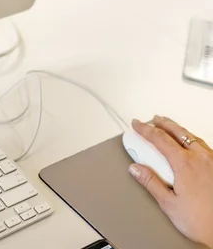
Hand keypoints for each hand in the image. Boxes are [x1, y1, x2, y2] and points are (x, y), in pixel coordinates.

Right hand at [129, 116, 212, 247]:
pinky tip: (191, 144)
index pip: (159, 139)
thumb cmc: (204, 222)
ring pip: (192, 137)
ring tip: (170, 128)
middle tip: (153, 120)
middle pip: (177, 131)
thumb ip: (151, 183)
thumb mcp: (169, 205)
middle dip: (163, 123)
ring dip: (178, 129)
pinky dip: (192, 139)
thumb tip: (136, 169)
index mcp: (185, 164)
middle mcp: (201, 158)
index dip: (145, 129)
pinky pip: (204, 146)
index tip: (137, 125)